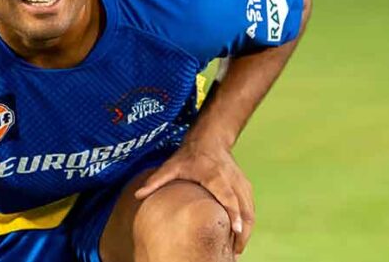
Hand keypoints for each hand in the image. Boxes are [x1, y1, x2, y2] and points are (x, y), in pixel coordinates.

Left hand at [134, 139, 254, 257]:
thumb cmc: (190, 154)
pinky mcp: (245, 186)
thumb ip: (156, 181)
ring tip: (236, 250)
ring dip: (246, 230)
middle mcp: (231, 180)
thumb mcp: (171, 166)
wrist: (210, 139)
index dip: (234, 213)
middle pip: (244, 208)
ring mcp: (241, 183)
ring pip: (250, 210)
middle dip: (242, 231)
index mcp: (214, 176)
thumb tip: (138, 195)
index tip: (236, 230)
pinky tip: (240, 236)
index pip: (228, 196)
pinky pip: (250, 207)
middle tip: (234, 252)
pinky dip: (247, 223)